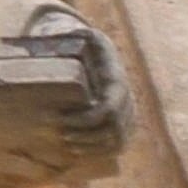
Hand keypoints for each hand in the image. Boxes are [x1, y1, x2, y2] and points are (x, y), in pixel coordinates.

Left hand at [23, 7, 131, 144]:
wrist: (101, 56)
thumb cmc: (86, 46)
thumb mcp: (83, 36)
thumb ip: (76, 36)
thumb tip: (69, 34)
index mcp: (117, 83)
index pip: (108, 109)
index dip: (85, 120)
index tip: (60, 121)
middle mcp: (127, 102)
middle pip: (112, 130)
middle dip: (85, 136)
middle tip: (59, 136)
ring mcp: (128, 115)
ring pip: (116, 141)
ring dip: (91, 148)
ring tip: (66, 145)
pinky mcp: (124, 126)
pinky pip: (117, 146)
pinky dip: (99, 153)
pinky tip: (78, 152)